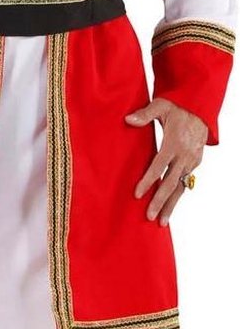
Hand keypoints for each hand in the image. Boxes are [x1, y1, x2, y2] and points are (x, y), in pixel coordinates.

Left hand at [124, 98, 207, 224]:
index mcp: (174, 142)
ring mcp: (191, 161)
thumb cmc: (177, 107)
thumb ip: (144, 114)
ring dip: (171, 206)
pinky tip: (169, 208)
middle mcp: (185, 155)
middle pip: (171, 182)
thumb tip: (128, 120)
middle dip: (160, 201)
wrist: (200, 108)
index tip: (137, 194)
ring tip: (162, 222)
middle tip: (149, 216)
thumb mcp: (161, 106)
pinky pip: (185, 183)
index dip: (148, 181)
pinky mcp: (195, 163)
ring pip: (180, 187)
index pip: (159, 165)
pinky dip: (177, 196)